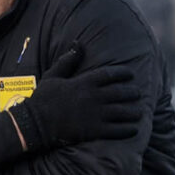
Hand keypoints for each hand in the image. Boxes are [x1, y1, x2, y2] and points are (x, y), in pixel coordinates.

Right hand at [8, 44, 143, 150]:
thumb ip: (68, 60)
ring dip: (133, 112)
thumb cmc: (43, 99)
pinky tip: (134, 129)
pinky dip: (128, 130)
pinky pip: (117, 130)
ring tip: (138, 112)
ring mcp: (96, 115)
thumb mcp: (53, 75)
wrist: (35, 123)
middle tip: (138, 93)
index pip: (111, 74)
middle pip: (121, 93)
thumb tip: (78, 44)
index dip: (124, 73)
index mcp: (85, 82)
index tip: (131, 74)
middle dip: (132, 93)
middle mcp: (94, 97)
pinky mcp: (95, 131)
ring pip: (123, 112)